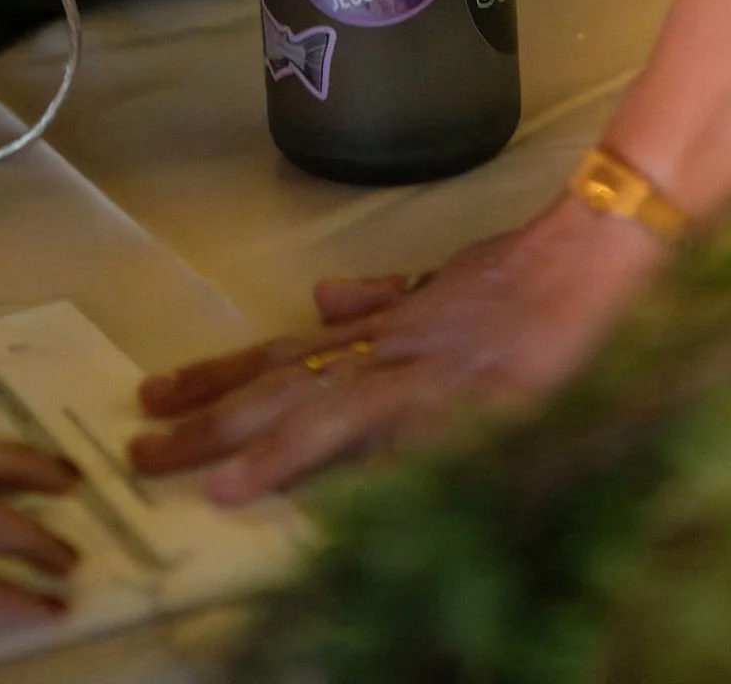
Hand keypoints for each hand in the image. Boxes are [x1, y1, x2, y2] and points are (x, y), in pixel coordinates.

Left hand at [129, 193, 665, 499]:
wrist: (592, 252)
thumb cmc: (532, 270)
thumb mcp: (448, 277)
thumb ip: (387, 294)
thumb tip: (321, 298)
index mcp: (384, 328)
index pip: (286, 355)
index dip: (221, 377)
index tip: (159, 394)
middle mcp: (386, 347)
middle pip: (280, 382)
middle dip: (208, 416)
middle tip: (138, 444)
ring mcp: (418, 371)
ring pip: (313, 405)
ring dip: (247, 440)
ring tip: (190, 471)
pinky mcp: (456, 394)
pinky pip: (376, 430)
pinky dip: (322, 454)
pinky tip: (281, 477)